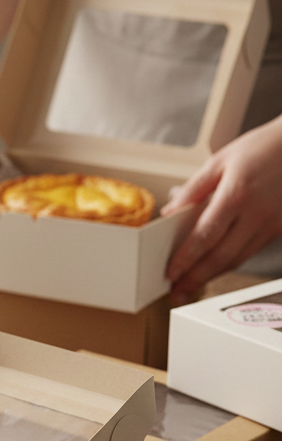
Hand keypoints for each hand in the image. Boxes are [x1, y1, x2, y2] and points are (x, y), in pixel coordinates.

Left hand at [163, 114, 281, 302]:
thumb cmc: (262, 148)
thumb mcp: (221, 161)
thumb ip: (193, 189)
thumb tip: (169, 212)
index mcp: (237, 195)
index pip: (205, 236)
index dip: (186, 259)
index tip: (170, 274)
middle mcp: (257, 214)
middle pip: (221, 256)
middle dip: (196, 278)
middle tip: (177, 292)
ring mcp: (272, 223)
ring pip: (238, 259)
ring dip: (212, 276)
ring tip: (191, 286)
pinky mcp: (281, 228)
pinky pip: (251, 251)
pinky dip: (230, 263)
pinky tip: (215, 268)